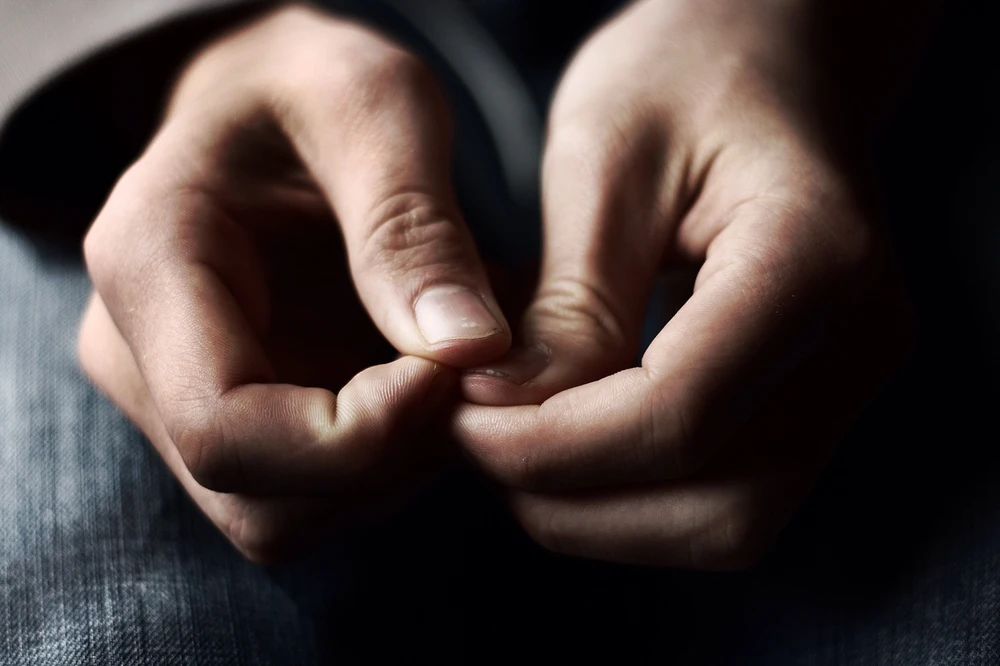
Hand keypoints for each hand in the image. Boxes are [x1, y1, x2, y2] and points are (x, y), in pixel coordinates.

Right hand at [78, 6, 510, 561]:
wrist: (268, 100)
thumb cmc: (311, 82)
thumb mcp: (373, 105)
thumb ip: (411, 226)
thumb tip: (470, 353)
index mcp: (148, 266)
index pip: (227, 430)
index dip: (358, 436)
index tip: (451, 372)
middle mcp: (142, 354)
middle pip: (261, 499)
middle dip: (386, 461)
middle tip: (463, 371)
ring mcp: (181, 395)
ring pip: (290, 515)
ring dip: (395, 468)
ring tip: (450, 367)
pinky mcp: (236, 414)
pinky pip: (315, 492)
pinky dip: (390, 460)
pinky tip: (427, 380)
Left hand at [456, 0, 911, 568]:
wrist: (772, 53)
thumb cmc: (689, 71)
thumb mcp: (604, 157)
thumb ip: (570, 301)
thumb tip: (506, 416)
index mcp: (812, 260)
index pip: (676, 416)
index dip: (550, 447)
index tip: (459, 421)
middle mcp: (856, 342)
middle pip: (717, 506)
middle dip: (572, 498)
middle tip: (476, 440)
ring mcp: (844, 381)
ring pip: (726, 525)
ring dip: (600, 511)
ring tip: (515, 440)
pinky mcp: (812, 398)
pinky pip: (726, 497)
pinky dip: (633, 495)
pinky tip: (566, 438)